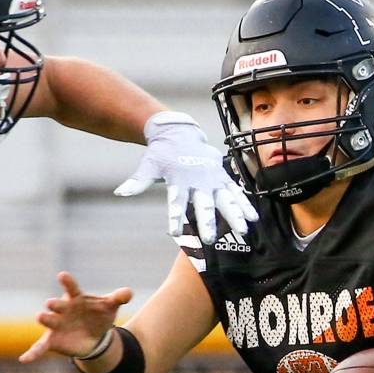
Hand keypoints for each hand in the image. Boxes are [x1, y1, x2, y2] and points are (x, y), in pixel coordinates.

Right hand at [19, 272, 130, 362]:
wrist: (93, 335)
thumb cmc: (98, 314)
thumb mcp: (110, 306)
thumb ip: (118, 298)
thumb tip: (128, 292)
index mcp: (76, 298)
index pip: (72, 288)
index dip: (67, 282)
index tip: (62, 275)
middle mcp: (63, 309)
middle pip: (57, 305)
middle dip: (54, 304)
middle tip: (51, 303)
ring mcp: (56, 324)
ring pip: (48, 321)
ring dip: (44, 319)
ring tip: (40, 316)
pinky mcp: (52, 340)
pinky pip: (40, 347)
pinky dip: (32, 353)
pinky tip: (24, 359)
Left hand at [114, 111, 257, 244]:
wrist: (180, 133)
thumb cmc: (162, 153)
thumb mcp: (149, 165)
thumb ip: (138, 181)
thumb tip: (120, 192)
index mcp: (179, 178)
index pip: (176, 201)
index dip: (175, 216)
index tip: (174, 233)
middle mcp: (198, 179)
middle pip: (203, 203)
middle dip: (207, 221)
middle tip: (210, 239)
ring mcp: (213, 178)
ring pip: (225, 198)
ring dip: (235, 214)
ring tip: (243, 230)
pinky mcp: (222, 176)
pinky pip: (235, 191)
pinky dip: (244, 204)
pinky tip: (253, 218)